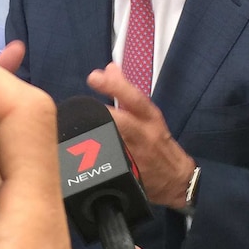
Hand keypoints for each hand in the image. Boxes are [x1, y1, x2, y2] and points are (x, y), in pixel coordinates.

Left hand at [87, 63, 194, 207]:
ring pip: (112, 144)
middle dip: (100, 113)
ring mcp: (135, 156)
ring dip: (92, 135)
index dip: (116, 87)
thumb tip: (109, 68)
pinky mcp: (127, 174)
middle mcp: (143, 136)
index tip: (95, 77)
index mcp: (150, 119)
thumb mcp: (148, 115)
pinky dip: (91, 156)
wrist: (176, 180)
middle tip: (78, 106)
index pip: (135, 99)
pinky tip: (76, 151)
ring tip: (73, 127)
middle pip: (122, 122)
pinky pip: (106, 164)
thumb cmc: (159, 141)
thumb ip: (126, 92)